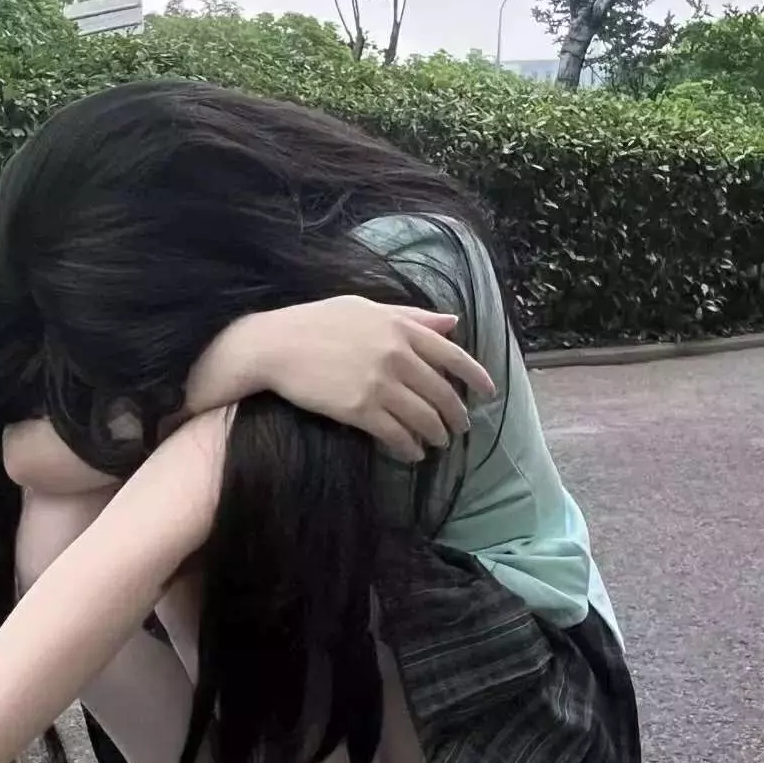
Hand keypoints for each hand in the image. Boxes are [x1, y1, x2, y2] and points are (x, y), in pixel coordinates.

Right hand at [237, 297, 495, 461]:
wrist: (275, 346)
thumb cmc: (317, 322)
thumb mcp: (366, 308)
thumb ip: (412, 317)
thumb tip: (452, 322)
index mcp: (401, 328)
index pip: (453, 355)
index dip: (475, 377)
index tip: (488, 394)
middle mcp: (397, 356)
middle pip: (442, 393)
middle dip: (456, 416)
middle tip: (459, 428)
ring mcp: (379, 384)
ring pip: (424, 418)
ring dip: (436, 435)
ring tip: (437, 443)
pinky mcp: (360, 410)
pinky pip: (396, 435)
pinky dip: (409, 448)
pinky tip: (411, 454)